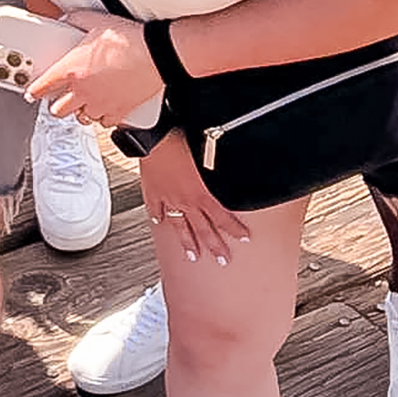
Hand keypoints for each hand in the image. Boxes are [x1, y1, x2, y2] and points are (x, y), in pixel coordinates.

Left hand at [27, 10, 159, 128]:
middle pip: (58, 110)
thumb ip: (76, 20)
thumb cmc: (129, 39)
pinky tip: (104, 108)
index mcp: (71, 71)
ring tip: (83, 102)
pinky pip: (105, 122)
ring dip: (80, 111)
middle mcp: (83, 91)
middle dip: (56, 105)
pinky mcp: (119, 111)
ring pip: (81, 118)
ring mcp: (101, 104)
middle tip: (59, 97)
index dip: (33, 91)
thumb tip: (67, 20)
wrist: (157, 54)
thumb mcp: (95, 21)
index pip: (42, 87)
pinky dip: (102, 117)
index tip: (31, 93)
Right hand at [139, 129, 250, 267]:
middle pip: (203, 228)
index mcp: (200, 193)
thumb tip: (237, 169)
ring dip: (187, 242)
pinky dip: (157, 217)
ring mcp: (168, 199)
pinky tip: (158, 223)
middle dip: (214, 246)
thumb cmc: (180, 140)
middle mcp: (185, 201)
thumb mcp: (208, 153)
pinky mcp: (153, 192)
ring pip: (179, 225)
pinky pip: (155, 209)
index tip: (243, 238)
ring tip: (192, 255)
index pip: (222, 217)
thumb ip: (220, 168)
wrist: (154, 137)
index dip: (234, 229)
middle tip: (222, 259)